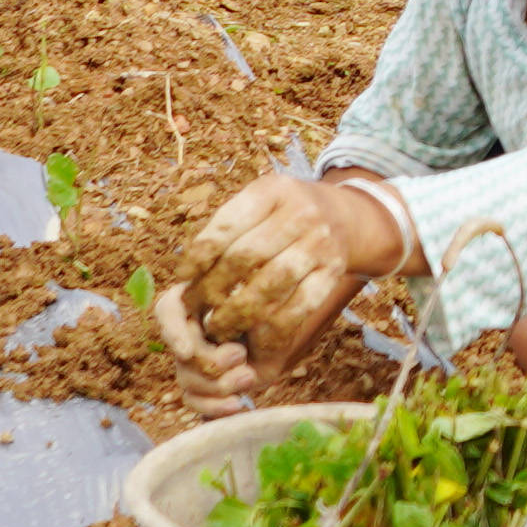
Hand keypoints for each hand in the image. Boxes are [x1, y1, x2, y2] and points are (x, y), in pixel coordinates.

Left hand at [177, 170, 398, 375]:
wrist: (343, 216)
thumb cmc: (283, 214)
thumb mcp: (259, 201)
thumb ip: (227, 227)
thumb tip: (188, 270)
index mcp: (273, 190)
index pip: (226, 226)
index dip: (198, 257)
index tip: (182, 279)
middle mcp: (301, 213)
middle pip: (246, 257)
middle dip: (214, 288)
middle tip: (196, 308)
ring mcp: (320, 243)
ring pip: (271, 285)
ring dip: (238, 312)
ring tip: (217, 326)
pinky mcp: (333, 272)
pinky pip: (300, 306)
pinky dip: (273, 327)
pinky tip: (254, 336)